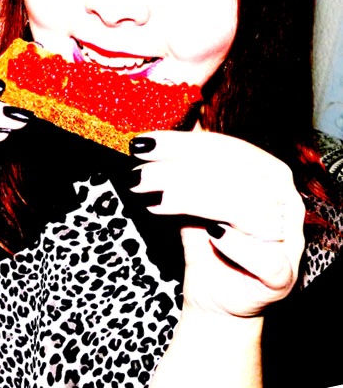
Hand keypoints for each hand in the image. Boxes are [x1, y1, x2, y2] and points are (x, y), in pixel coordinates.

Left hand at [130, 129, 304, 317]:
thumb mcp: (192, 196)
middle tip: (139, 175)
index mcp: (269, 171)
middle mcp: (286, 199)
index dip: (182, 144)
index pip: (226, 149)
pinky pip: (263, 257)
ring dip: (194, 199)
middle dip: (179, 170)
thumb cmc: (206, 243)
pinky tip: (209, 234)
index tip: (143, 144)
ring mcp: (289, 239)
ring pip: (246, 209)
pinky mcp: (282, 277)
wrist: (217, 298)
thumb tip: (164, 130)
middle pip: (234, 175)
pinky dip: (236, 243)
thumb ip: (186, 165)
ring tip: (153, 200)